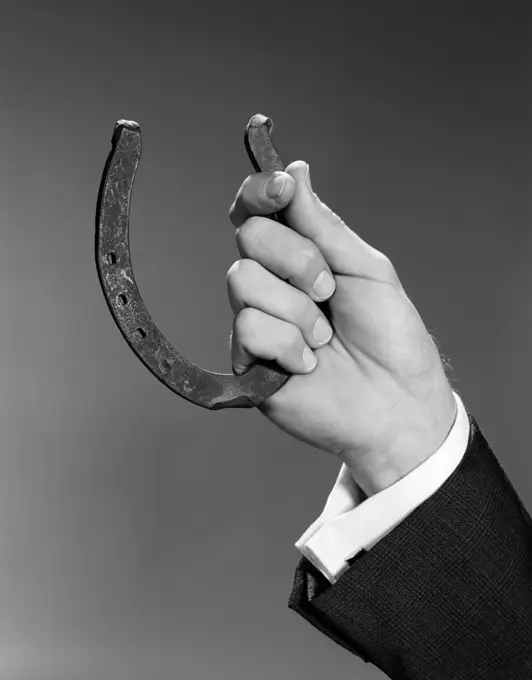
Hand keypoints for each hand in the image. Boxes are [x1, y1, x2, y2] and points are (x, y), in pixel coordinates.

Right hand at [227, 161, 456, 495]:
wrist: (397, 403)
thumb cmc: (391, 338)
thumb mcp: (366, 270)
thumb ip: (324, 226)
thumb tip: (297, 172)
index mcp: (300, 258)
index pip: (261, 212)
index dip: (262, 193)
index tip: (282, 189)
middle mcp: (272, 285)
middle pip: (249, 237)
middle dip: (297, 259)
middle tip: (329, 291)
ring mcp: (258, 321)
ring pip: (242, 281)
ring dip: (297, 310)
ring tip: (324, 338)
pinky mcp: (247, 360)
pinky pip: (248, 328)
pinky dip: (289, 345)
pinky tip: (308, 365)